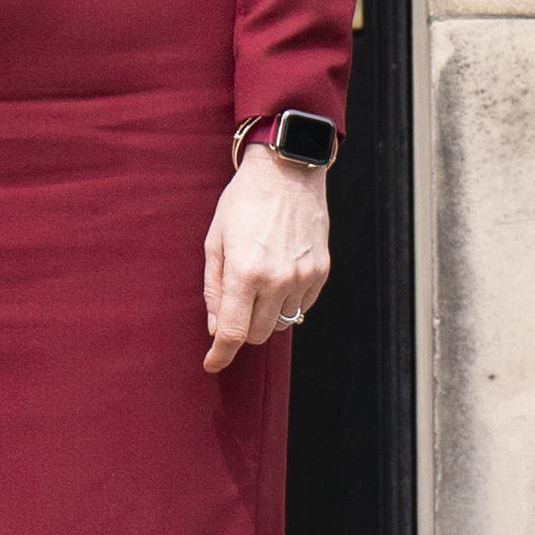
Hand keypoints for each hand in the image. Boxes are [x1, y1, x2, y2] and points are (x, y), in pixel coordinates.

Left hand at [200, 135, 330, 374]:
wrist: (288, 170)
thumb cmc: (244, 201)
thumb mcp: (215, 240)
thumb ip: (214, 288)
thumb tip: (216, 328)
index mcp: (246, 272)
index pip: (233, 332)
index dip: (220, 354)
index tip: (212, 364)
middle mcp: (278, 279)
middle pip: (257, 334)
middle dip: (241, 328)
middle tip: (235, 303)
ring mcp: (304, 277)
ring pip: (280, 323)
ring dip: (265, 314)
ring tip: (258, 281)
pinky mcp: (322, 272)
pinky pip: (301, 307)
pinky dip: (286, 301)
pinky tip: (278, 274)